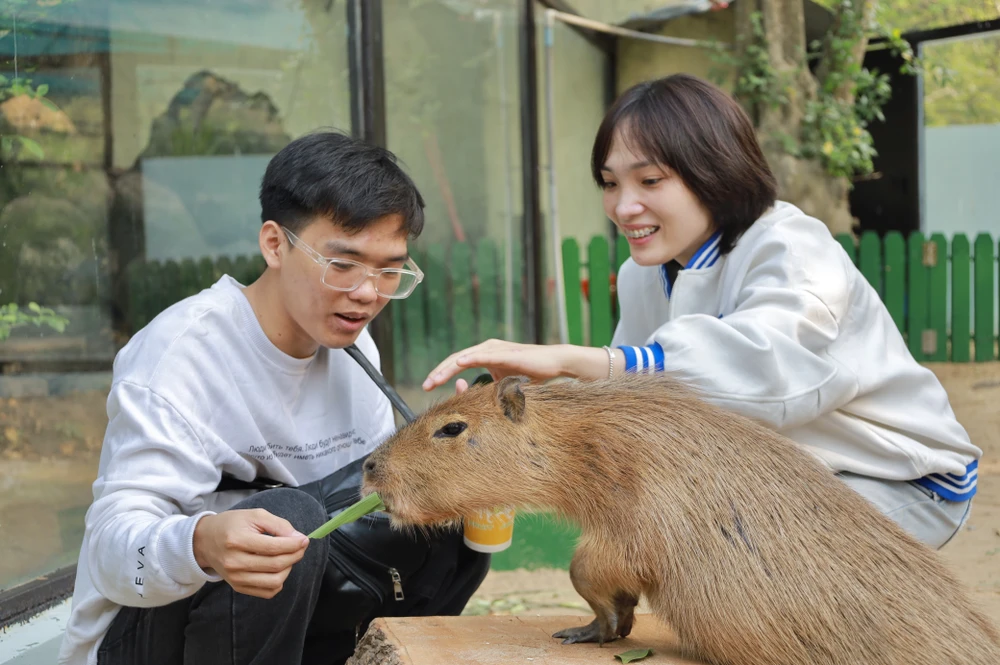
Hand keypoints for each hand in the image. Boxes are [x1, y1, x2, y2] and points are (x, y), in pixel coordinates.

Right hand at [193, 509, 309, 598]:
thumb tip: (298, 538)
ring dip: (289, 569)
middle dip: (295, 555)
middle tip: (301, 546)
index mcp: (237, 540)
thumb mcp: (255, 515)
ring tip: (289, 557)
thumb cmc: (232, 525)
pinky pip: (267, 592)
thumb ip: (278, 525)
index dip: (294, 544)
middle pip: (275, 565)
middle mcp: (234, 562)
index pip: (273, 547)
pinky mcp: (238, 587)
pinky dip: (279, 582)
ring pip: (274, 581)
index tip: (304, 539)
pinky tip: (279, 568)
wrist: (205, 541)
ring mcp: (235, 578)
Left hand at [423, 340, 574, 390]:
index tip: (429, 387)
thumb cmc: (529, 374)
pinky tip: (459, 364)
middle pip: (455, 359)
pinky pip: (484, 355)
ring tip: (435, 379)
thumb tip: (471, 396)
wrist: (553, 363)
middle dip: (438, 373)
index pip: (456, 363)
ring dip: (448, 368)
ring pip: (465, 357)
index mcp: (484, 354)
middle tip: (425, 386)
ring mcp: (495, 349)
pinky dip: (470, 358)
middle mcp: (486, 348)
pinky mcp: (505, 353)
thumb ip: (487, 388)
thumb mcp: (502, 383)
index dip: (441, 374)